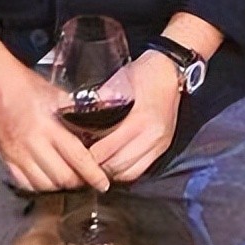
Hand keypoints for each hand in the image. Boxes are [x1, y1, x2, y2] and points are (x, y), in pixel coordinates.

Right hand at [0, 59, 110, 194]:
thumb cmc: (28, 87)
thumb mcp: (57, 94)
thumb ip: (77, 110)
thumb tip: (103, 115)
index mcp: (48, 125)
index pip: (76, 156)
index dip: (92, 173)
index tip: (103, 183)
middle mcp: (31, 143)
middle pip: (61, 177)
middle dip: (78, 182)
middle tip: (88, 179)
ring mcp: (16, 154)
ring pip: (44, 185)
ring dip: (60, 186)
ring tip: (70, 178)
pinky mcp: (5, 160)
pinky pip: (25, 184)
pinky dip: (40, 185)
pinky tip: (49, 179)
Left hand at [88, 52, 180, 182]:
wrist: (172, 70)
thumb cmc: (145, 72)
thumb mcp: (121, 78)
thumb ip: (102, 95)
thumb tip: (75, 107)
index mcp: (140, 118)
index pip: (107, 149)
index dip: (87, 155)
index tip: (73, 152)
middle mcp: (152, 135)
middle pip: (116, 165)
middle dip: (96, 167)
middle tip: (79, 163)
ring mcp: (159, 144)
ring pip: (128, 173)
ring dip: (109, 172)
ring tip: (93, 165)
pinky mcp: (163, 147)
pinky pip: (140, 170)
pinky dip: (124, 172)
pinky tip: (112, 164)